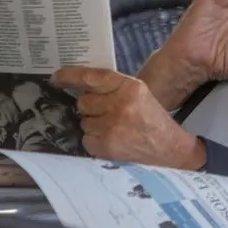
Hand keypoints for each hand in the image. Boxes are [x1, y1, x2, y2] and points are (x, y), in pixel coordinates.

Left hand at [53, 67, 206, 168]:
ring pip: (83, 122)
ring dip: (94, 125)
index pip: (91, 77)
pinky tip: (112, 141)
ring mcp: (112, 126)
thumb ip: (114, 89)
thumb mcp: (139, 95)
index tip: (56, 78)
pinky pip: (86, 139)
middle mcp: (120, 104)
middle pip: (83, 102)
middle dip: (91, 108)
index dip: (70, 77)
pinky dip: (95, 141)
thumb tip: (81, 88)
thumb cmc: (153, 120)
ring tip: (114, 130)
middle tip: (108, 114)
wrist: (171, 150)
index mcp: (130, 87)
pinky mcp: (106, 146)